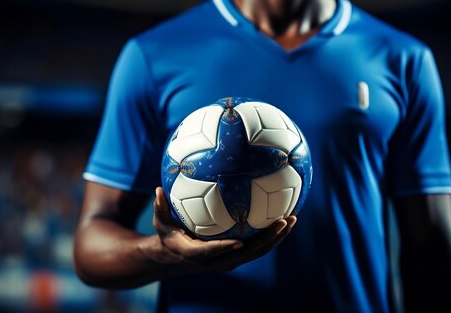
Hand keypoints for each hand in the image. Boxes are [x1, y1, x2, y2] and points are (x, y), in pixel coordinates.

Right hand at [151, 187, 296, 272]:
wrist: (177, 256)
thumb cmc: (168, 235)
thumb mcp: (160, 223)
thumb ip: (160, 208)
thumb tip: (157, 189)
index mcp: (198, 254)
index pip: (213, 253)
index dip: (225, 248)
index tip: (238, 241)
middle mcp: (218, 260)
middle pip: (246, 254)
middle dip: (266, 240)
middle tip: (283, 222)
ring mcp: (230, 258)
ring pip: (257, 251)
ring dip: (276, 238)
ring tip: (293, 219)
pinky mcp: (238, 253)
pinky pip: (258, 245)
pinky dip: (273, 234)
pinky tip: (286, 216)